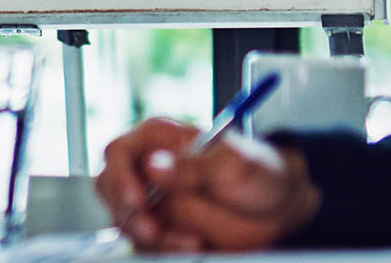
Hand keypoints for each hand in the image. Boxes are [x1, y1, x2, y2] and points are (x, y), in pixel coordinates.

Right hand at [97, 117, 319, 252]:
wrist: (280, 209)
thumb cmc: (258, 173)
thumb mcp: (233, 164)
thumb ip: (193, 166)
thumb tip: (154, 165)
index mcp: (158, 140)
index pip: (118, 152)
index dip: (120, 177)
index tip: (137, 201)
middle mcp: (147, 169)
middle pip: (110, 189)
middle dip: (129, 214)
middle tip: (155, 231)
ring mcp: (153, 202)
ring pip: (127, 222)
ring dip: (153, 238)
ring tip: (193, 242)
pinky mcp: (163, 230)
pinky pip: (147, 244)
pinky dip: (165, 250)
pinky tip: (196, 246)